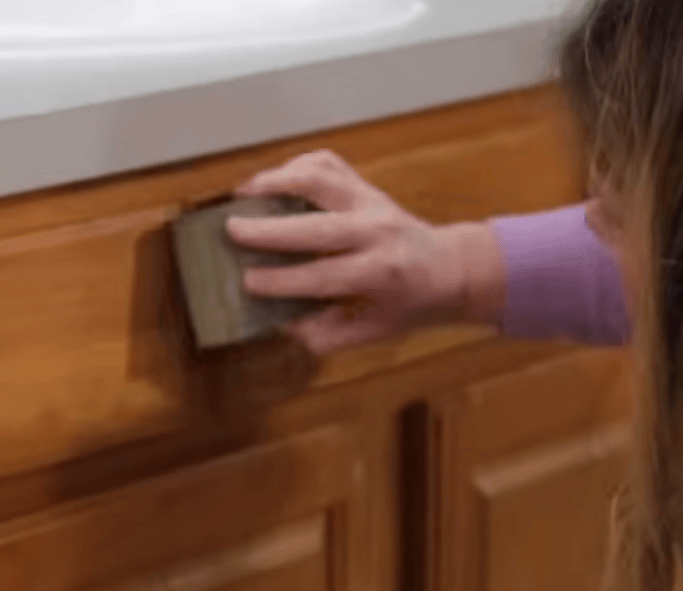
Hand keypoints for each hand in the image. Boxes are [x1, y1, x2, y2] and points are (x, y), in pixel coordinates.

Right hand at [226, 150, 502, 353]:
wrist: (451, 267)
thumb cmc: (408, 304)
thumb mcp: (373, 331)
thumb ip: (327, 334)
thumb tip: (281, 325)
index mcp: (381, 273)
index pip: (322, 276)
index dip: (281, 280)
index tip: (246, 281)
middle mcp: (377, 232)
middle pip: (315, 225)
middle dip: (269, 227)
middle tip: (231, 229)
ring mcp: (373, 201)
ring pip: (321, 178)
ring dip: (278, 180)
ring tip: (243, 192)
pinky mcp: (367, 185)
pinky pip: (329, 164)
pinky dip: (297, 165)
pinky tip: (273, 179)